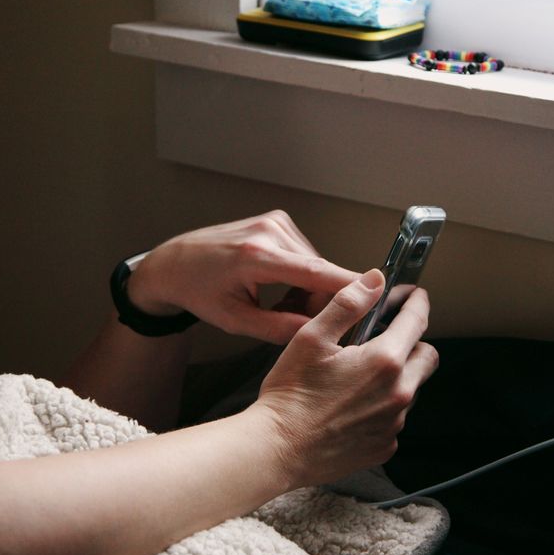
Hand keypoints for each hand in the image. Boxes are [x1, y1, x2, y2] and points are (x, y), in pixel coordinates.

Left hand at [127, 211, 358, 343]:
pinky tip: (277, 285)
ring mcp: (275, 222)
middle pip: (320, 272)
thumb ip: (279, 329)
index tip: (378, 297)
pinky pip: (305, 254)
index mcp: (256, 256)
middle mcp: (269, 232)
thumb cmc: (199, 291)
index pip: (316, 272)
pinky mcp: (277, 220)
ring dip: (308, 287)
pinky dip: (300, 273)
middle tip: (292, 320)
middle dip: (316, 300)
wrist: (176, 263)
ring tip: (277, 303)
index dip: (349, 287)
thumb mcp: (235, 321)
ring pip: (315, 264)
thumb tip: (318, 334)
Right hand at [251, 269, 439, 487]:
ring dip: (397, 377)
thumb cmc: (290, 396)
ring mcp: (393, 423)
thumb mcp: (312, 338)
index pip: (417, 321)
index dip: (417, 303)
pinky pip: (395, 418)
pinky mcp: (384, 445)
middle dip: (415, 342)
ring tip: (361, 376)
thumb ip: (347, 305)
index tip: (414, 297)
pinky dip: (382, 407)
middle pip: (427, 357)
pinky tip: (353, 405)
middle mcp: (398, 393)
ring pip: (412, 389)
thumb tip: (373, 282)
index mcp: (384, 361)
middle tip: (388, 338)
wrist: (278, 449)